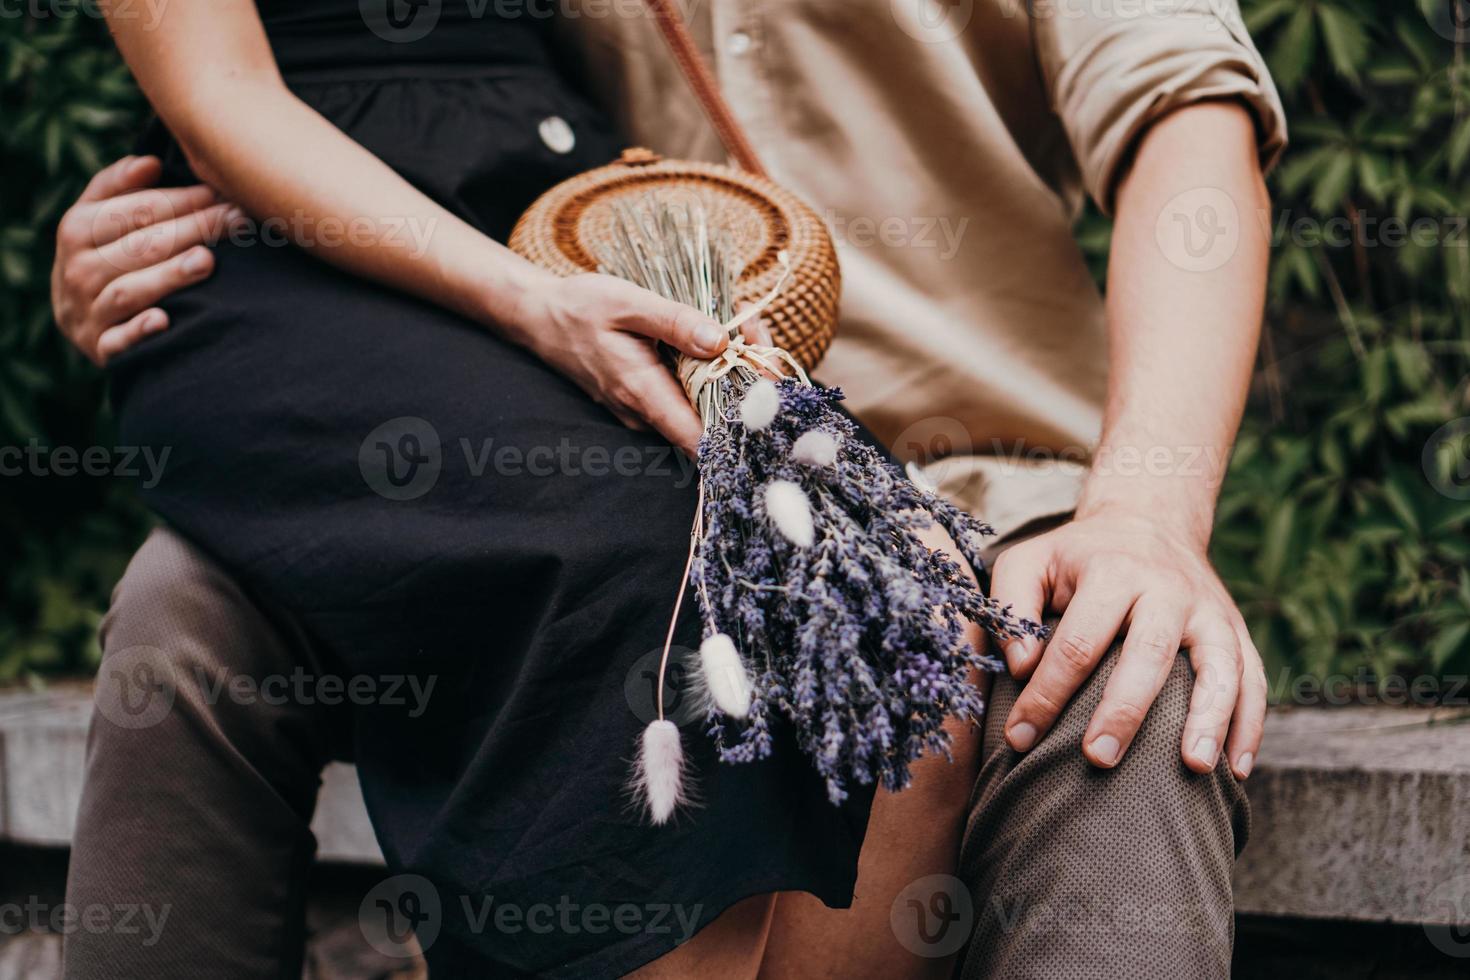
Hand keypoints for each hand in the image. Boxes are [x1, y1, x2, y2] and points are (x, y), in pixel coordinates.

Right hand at [52, 155, 237, 364]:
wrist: (78, 320)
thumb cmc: (101, 255)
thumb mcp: (96, 217)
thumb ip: (117, 186)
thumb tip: (150, 163)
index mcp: (75, 230)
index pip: (133, 211)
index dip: (180, 199)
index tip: (221, 192)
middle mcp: (76, 271)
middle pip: (139, 248)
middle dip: (191, 230)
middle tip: (236, 220)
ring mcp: (88, 313)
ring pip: (129, 291)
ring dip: (169, 276)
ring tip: (208, 261)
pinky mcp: (101, 349)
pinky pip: (118, 342)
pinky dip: (139, 332)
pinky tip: (165, 320)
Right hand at [522, 272, 769, 454]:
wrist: (540, 317)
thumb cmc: (581, 307)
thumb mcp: (630, 302)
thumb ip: (676, 323)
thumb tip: (722, 343)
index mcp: (644, 393)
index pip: (701, 438)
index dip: (741, 420)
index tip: (766, 383)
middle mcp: (646, 413)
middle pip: (713, 421)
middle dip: (747, 382)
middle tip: (755, 328)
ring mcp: (646, 410)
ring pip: (704, 408)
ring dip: (732, 372)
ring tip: (743, 322)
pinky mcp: (648, 400)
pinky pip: (689, 396)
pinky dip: (711, 370)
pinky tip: (721, 334)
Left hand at [990, 504, 1265, 779]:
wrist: (1148, 521)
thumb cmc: (1077, 557)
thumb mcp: (1030, 562)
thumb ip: (1012, 608)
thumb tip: (1021, 668)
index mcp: (1111, 572)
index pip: (1077, 642)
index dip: (1047, 694)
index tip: (1021, 736)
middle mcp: (1167, 590)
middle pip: (1149, 654)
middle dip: (1124, 711)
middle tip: (1098, 759)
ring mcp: (1208, 611)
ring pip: (1218, 666)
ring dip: (1209, 720)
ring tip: (1195, 770)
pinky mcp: (1235, 629)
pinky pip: (1253, 678)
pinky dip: (1249, 725)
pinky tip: (1237, 770)